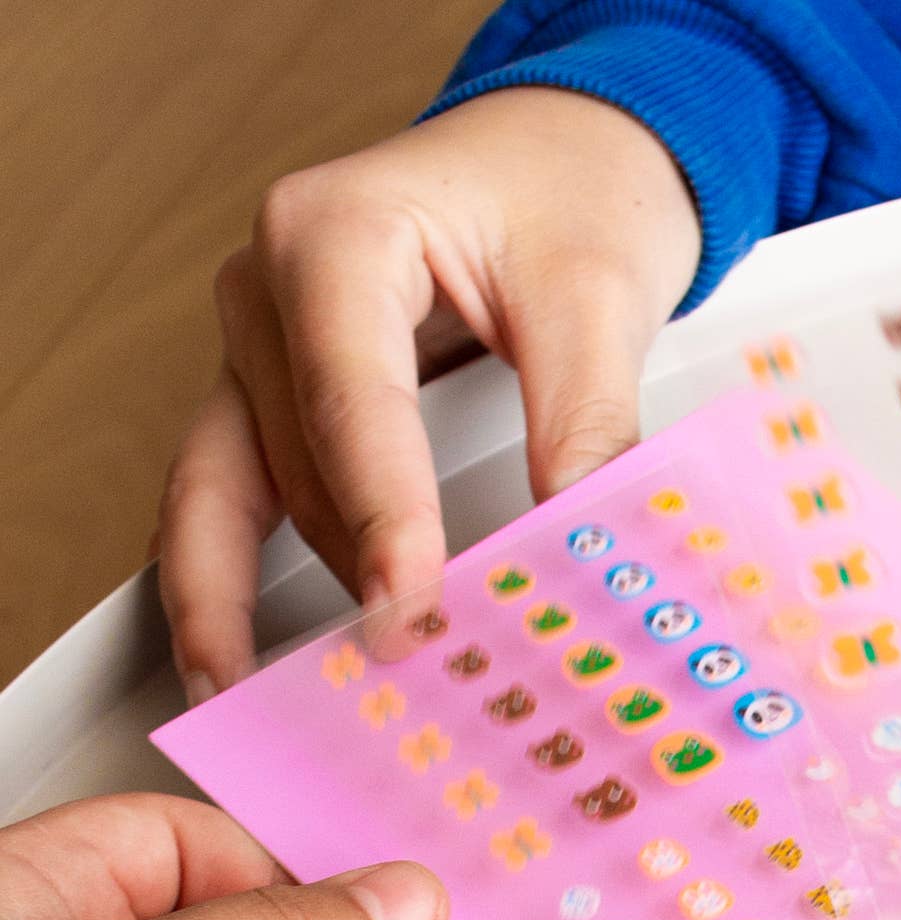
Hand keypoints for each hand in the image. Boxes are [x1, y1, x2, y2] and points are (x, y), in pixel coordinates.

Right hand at [158, 87, 697, 700]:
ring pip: (241, 494)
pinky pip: (231, 498)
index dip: (384, 520)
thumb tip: (580, 553)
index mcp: (334, 235)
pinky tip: (238, 664)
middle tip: (400, 687)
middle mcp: (269, 288)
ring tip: (304, 709)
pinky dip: (232, 581)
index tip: (410, 611)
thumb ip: (585, 426)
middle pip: (296, 464)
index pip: (352, 404)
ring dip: (273, 601)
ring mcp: (261, 345)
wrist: (566, 157)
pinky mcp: (279, 397)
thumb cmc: (568, 196)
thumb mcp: (597, 301)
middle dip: (348, 579)